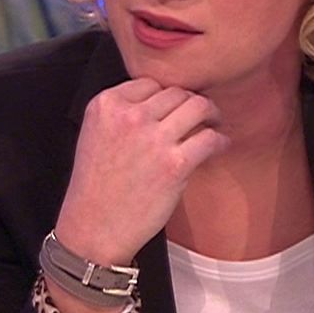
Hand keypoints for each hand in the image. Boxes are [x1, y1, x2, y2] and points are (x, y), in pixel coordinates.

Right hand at [52, 78, 229, 265]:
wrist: (93, 228)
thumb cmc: (96, 187)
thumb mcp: (95, 135)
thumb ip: (121, 113)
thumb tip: (163, 101)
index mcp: (105, 105)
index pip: (149, 83)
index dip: (166, 96)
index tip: (175, 108)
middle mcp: (129, 116)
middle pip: (176, 92)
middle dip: (190, 103)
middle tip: (201, 115)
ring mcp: (153, 139)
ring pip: (197, 106)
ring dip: (211, 114)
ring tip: (214, 124)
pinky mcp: (174, 164)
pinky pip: (210, 138)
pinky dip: (220, 140)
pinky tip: (219, 146)